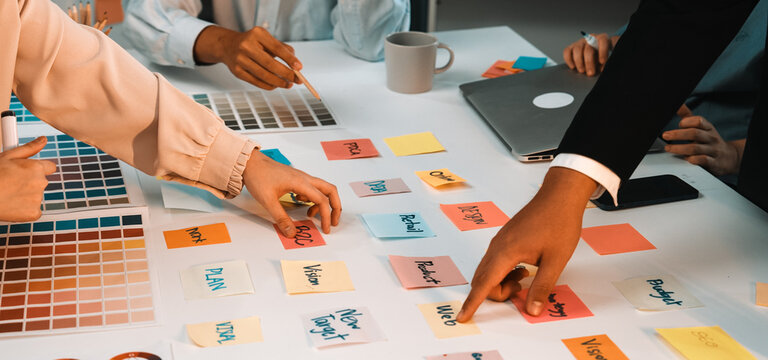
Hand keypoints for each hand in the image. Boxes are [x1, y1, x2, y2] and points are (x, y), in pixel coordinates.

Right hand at [0, 137, 56, 220]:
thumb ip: (29, 148)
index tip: (29, 172)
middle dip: (30, 182)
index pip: (50, 167)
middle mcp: (41, 182)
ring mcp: (38, 198)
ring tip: (9, 193)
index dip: (39, 169)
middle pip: (41, 182)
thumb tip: (43, 140)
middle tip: (11, 184)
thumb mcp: (7, 156)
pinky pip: (34, 210)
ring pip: (36, 196)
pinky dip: (25, 209)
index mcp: (36, 167)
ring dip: (26, 196)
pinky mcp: (34, 213)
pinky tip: (12, 204)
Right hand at [194, 25, 301, 89]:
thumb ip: (282, 48)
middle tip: (297, 79)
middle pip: (270, 63)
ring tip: (288, 84)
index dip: (289, 59)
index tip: (299, 67)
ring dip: (279, 82)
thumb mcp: (266, 39)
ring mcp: (240, 59)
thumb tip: (295, 65)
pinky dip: (269, 85)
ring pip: (263, 75)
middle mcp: (246, 45)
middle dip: (286, 73)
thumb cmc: (252, 43)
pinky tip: (276, 85)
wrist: (228, 45)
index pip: (277, 48)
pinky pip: (256, 81)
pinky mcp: (237, 71)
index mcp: (257, 34)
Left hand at [242, 150, 340, 236]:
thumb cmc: (259, 176)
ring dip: (324, 203)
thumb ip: (281, 218)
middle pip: (330, 190)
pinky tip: (303, 205)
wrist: (251, 163)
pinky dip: (314, 198)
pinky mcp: (297, 178)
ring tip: (314, 216)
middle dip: (335, 207)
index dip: (327, 216)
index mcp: (301, 183)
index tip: (325, 228)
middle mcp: (305, 178)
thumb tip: (291, 232)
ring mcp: (302, 177)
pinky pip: (313, 188)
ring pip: (323, 189)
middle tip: (333, 221)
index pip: (322, 200)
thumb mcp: (268, 201)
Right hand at [457, 167, 595, 321]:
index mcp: (506, 252)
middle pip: (482, 280)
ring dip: (500, 282)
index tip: (462, 317)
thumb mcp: (555, 261)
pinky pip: (493, 262)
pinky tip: (523, 268)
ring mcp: (498, 241)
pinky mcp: (504, 238)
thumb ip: (541, 288)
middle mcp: (497, 246)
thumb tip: (532, 311)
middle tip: (522, 290)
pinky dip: (502, 272)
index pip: (484, 284)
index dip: (472, 303)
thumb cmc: (559, 224)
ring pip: (487, 271)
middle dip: (496, 293)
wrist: (559, 196)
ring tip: (526, 277)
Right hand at [563, 33, 618, 75]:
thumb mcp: (607, 59)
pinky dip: (569, 60)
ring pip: (577, 49)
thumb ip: (605, 62)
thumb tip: (601, 68)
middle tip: (590, 73)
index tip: (602, 62)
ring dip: (579, 62)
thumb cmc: (603, 57)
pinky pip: (567, 51)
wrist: (597, 55)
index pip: (603, 41)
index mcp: (602, 39)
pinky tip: (573, 67)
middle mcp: (590, 38)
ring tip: (582, 71)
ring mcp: (580, 42)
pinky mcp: (571, 47)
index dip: (603, 51)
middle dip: (589, 62)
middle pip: (588, 48)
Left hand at [662, 105, 743, 175]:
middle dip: (678, 134)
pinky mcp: (713, 163)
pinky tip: (685, 159)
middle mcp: (711, 138)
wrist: (728, 157)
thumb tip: (678, 105)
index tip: (679, 124)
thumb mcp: (702, 127)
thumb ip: (688, 117)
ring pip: (695, 148)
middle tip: (666, 135)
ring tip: (668, 148)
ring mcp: (712, 150)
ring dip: (679, 148)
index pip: (699, 121)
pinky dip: (692, 159)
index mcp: (708, 128)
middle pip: (694, 133)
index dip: (687, 122)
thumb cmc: (710, 140)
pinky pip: (702, 160)